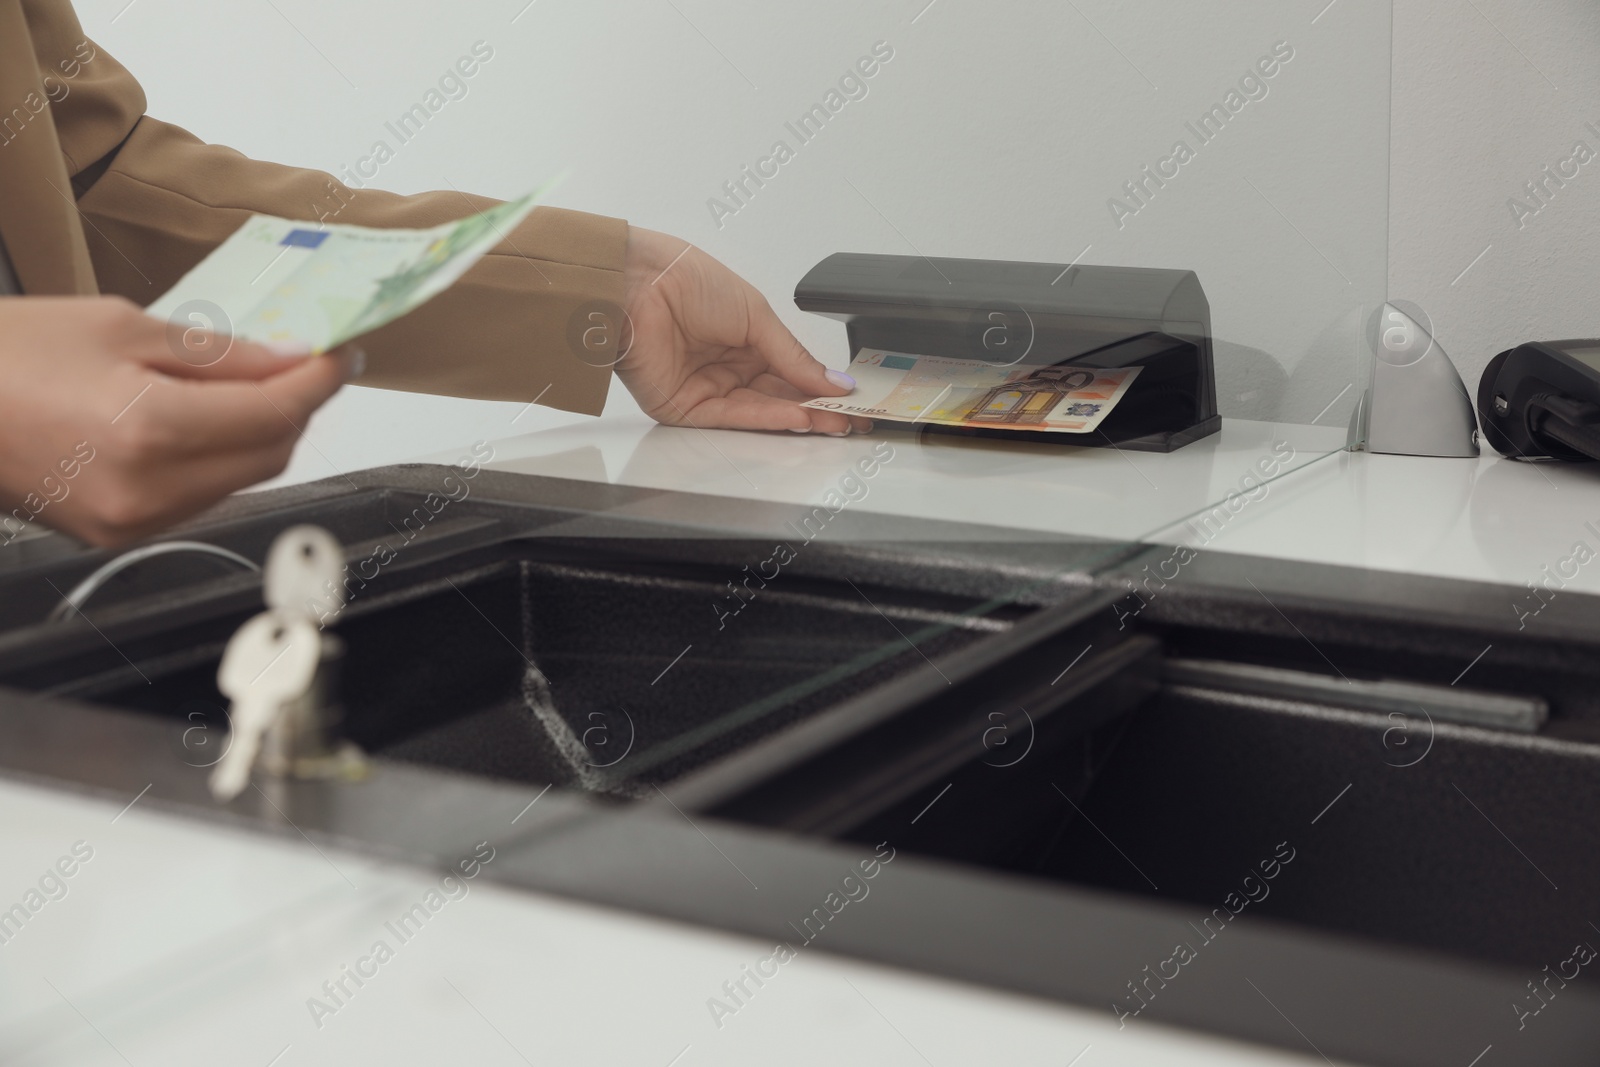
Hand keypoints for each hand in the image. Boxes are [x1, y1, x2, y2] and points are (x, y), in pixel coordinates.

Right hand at [0, 296, 356, 547]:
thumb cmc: (5, 354)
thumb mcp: (121, 327)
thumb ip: (218, 353)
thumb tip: (288, 360)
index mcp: (150, 431)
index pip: (276, 414)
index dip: (320, 382)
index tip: (342, 356)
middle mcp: (148, 491)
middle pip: (270, 455)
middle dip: (296, 408)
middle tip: (305, 364)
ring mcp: (132, 521)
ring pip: (240, 480)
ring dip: (261, 434)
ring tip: (251, 385)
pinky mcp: (118, 533)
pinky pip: (200, 497)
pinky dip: (220, 458)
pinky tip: (208, 420)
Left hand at [616, 227, 871, 434]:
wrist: (636, 284)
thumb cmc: (684, 280)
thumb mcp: (756, 314)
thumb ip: (794, 355)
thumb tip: (832, 380)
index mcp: (743, 337)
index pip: (790, 370)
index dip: (822, 386)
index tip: (852, 398)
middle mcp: (725, 366)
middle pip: (779, 395)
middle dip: (818, 408)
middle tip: (852, 419)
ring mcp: (706, 389)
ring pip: (761, 411)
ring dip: (800, 417)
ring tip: (835, 422)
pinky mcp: (686, 409)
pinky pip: (734, 418)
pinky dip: (768, 418)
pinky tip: (798, 416)